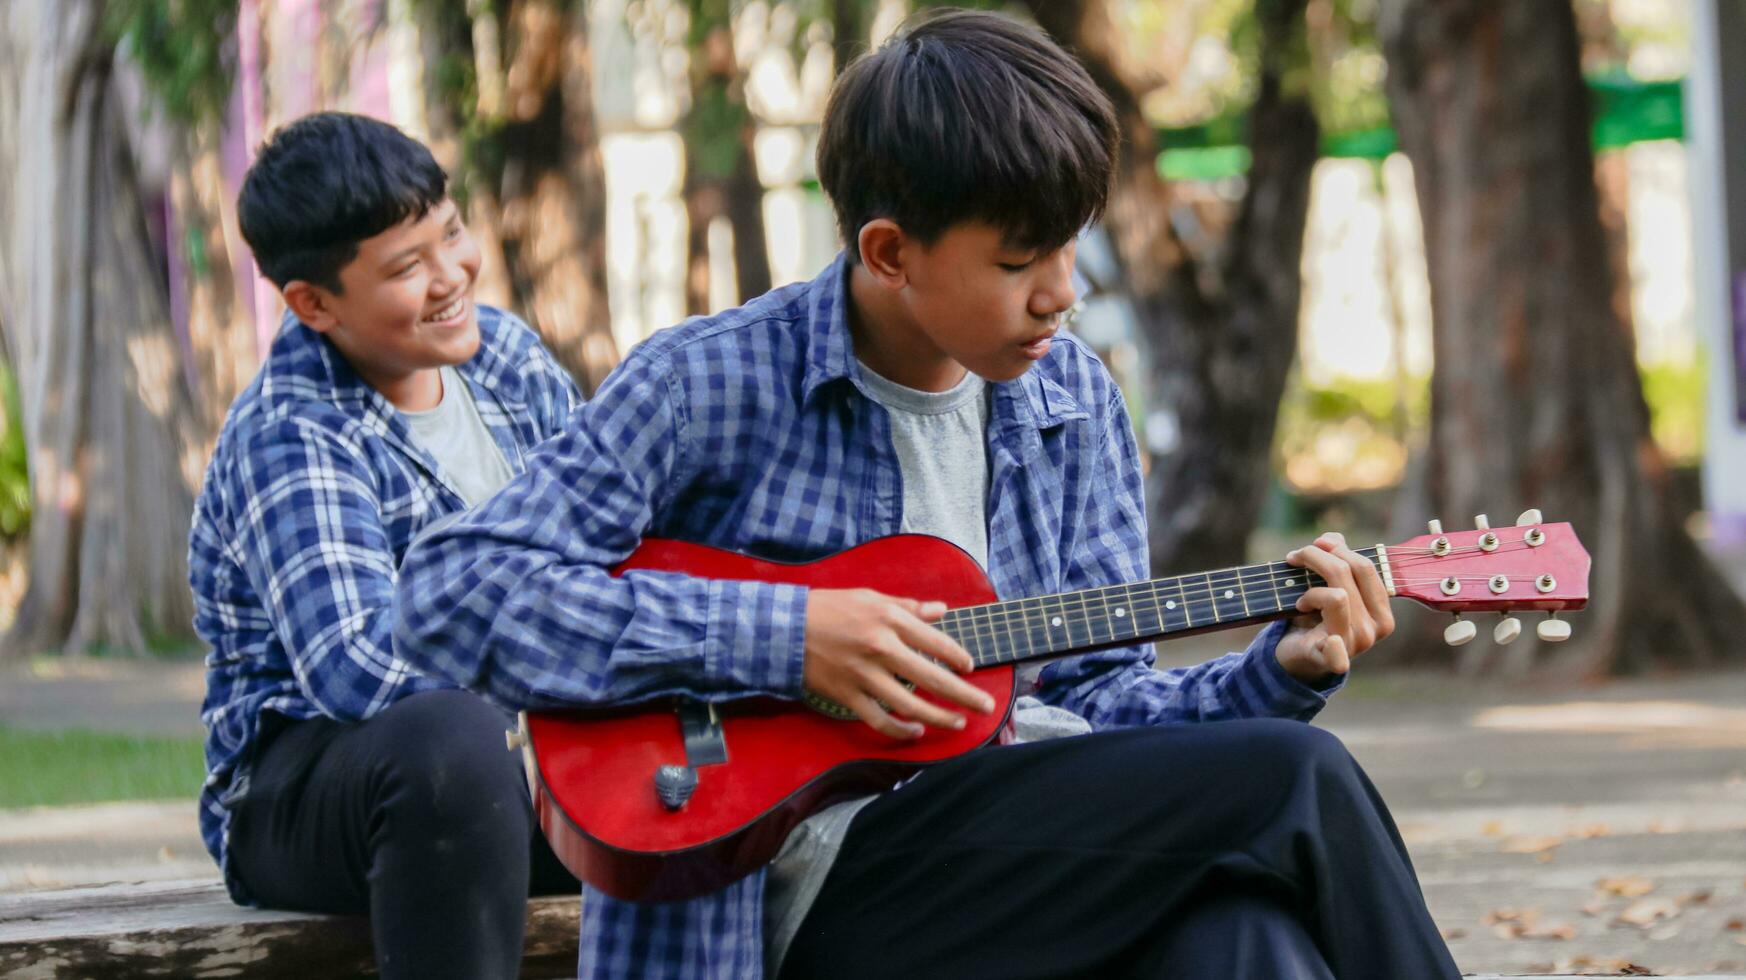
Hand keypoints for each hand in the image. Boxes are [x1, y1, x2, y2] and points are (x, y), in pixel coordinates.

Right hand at [802, 588, 995, 738]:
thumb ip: (907, 607)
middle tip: (986, 706)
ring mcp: (864, 675)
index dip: (958, 657)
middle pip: (932, 678)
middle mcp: (881, 648)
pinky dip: (900, 730)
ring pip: (910, 705)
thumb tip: (941, 610)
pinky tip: (917, 731)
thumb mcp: (869, 597)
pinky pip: (880, 719)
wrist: (784, 629)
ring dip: (939, 718)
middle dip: (964, 695)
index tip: (970, 667)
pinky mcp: (848, 695)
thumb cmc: (829, 609)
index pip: (936, 642)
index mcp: (889, 620)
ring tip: (959, 724)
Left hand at [1274, 532, 1394, 683]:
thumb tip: (1331, 539)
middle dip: (1317, 557)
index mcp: (1381, 612)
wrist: (1296, 654)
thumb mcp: (1327, 586)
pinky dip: (1334, 648)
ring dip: (1309, 589)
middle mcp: (1373, 629)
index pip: (1365, 567)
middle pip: (1348, 574)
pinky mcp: (1329, 658)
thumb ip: (1335, 558)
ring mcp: (1353, 645)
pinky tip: (1329, 641)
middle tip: (1294, 558)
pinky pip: (1336, 650)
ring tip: (1300, 599)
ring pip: (1337, 596)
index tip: (1314, 545)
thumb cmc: (1315, 616)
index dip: (1337, 549)